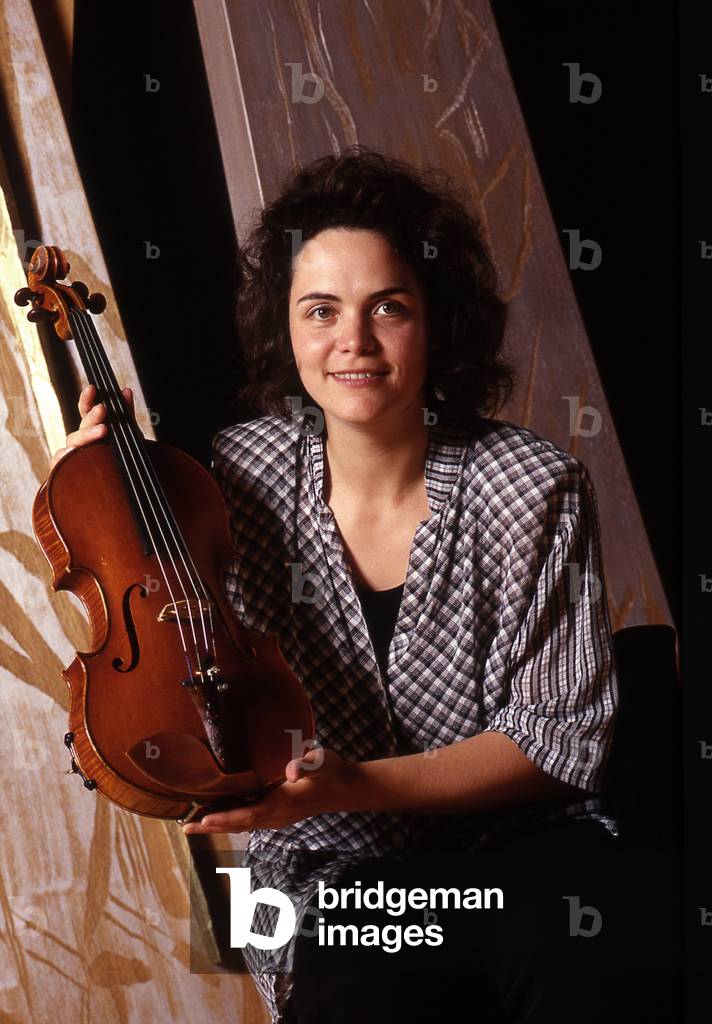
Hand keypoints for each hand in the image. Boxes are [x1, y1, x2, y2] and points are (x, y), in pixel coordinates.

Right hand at [49, 383, 135, 470]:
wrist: (124, 492)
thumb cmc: (124, 460)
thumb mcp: (129, 435)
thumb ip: (125, 414)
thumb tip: (125, 391)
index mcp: (93, 429)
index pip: (86, 410)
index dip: (88, 399)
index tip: (93, 388)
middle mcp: (81, 440)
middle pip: (83, 425)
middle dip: (93, 416)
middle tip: (103, 409)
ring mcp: (73, 455)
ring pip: (73, 441)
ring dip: (85, 435)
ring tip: (99, 431)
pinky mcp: (66, 471)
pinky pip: (60, 462)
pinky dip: (64, 456)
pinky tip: (71, 453)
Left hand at [181, 748, 362, 834]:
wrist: (346, 788)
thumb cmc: (332, 772)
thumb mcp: (322, 763)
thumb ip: (307, 764)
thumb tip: (291, 770)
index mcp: (284, 803)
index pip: (249, 814)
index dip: (225, 818)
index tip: (203, 820)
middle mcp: (277, 815)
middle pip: (239, 823)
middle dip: (212, 826)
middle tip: (185, 828)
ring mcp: (277, 817)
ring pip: (242, 823)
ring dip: (218, 824)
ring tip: (192, 825)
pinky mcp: (277, 813)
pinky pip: (249, 819)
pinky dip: (230, 818)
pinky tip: (217, 814)